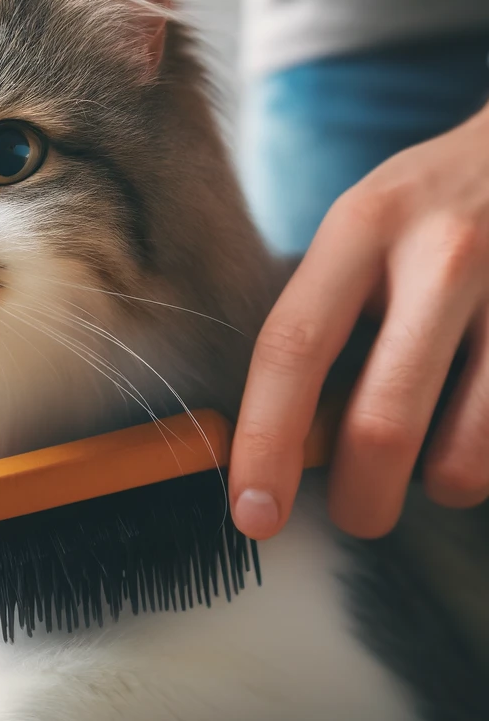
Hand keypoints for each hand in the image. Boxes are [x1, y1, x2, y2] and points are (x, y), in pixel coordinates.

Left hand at [230, 100, 488, 538]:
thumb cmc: (433, 205)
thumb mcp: (364, 227)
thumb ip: (325, 315)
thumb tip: (288, 440)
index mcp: (362, 227)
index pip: (292, 350)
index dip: (265, 441)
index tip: (253, 513)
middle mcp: (443, 254)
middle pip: (383, 421)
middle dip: (360, 499)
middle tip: (356, 515)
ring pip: (469, 451)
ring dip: (441, 485)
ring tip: (435, 461)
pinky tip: (481, 421)